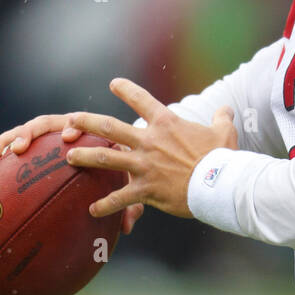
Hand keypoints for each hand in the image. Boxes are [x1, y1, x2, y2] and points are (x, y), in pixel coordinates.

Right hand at [0, 113, 144, 234]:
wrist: (110, 159)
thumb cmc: (118, 171)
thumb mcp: (126, 185)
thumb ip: (130, 201)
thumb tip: (128, 225)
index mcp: (86, 132)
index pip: (78, 122)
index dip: (72, 126)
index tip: (69, 137)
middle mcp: (60, 131)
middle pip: (41, 124)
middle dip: (27, 133)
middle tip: (19, 149)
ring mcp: (41, 139)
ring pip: (17, 135)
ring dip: (2, 144)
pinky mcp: (26, 151)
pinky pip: (6, 154)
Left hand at [63, 78, 237, 221]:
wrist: (219, 183)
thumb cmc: (222, 157)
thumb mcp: (224, 132)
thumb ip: (222, 118)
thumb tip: (226, 108)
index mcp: (166, 124)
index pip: (142, 100)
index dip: (126, 90)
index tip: (114, 84)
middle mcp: (150, 141)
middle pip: (110, 127)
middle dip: (87, 122)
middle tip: (70, 120)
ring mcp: (144, 165)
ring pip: (105, 158)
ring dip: (84, 156)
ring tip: (68, 157)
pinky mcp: (145, 189)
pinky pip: (119, 198)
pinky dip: (105, 205)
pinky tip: (92, 210)